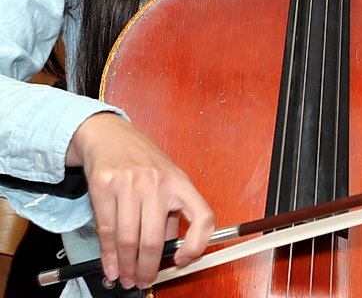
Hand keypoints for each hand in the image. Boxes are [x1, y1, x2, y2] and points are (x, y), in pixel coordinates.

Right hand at [67, 113, 214, 290]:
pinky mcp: (104, 185)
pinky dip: (108, 255)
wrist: (109, 135)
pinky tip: (111, 265)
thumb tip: (170, 252)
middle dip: (146, 268)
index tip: (182, 260)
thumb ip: (170, 212)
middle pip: (153, 239)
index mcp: (179, 181)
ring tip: (126, 277)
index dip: (197, 245)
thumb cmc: (141, 159)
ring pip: (128, 239)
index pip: (202, 216)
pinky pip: (107, 230)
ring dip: (126, 266)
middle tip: (142, 281)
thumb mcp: (167, 178)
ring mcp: (129, 182)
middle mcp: (157, 181)